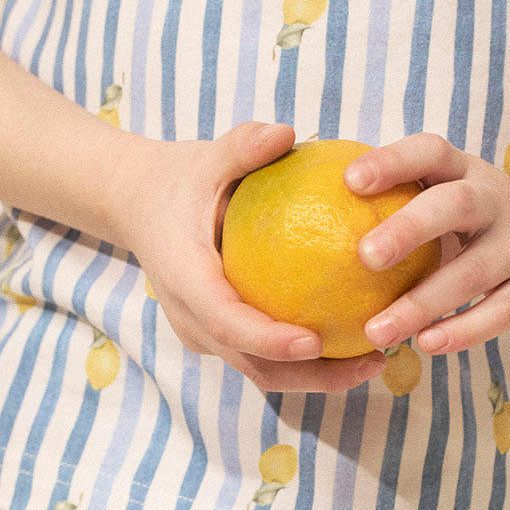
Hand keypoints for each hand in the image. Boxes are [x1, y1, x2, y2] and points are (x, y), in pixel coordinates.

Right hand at [110, 122, 388, 392]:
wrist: (135, 206)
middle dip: (311, 376)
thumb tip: (287, 132)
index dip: (268, 340)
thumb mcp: (207, 157)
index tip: (314, 342)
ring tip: (374, 361)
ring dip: (315, 377)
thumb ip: (242, 147)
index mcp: (184, 280)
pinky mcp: (217, 335)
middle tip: (371, 363)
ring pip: (259, 370)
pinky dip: (303, 361)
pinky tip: (353, 341)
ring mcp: (202, 332)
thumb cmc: (178, 179)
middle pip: (251, 364)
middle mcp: (190, 317)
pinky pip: (261, 356)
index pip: (226, 322)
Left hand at [343, 132, 509, 354]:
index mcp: (465, 171)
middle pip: (455, 206)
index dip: (392, 161)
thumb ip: (393, 199)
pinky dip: (462, 331)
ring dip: (422, 303)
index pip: (430, 151)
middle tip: (363, 255)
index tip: (348, 180)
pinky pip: (499, 313)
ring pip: (473, 272)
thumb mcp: (445, 193)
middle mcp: (499, 200)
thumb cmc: (473, 218)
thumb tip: (301, 207)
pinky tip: (424, 345)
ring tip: (376, 330)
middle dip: (409, 228)